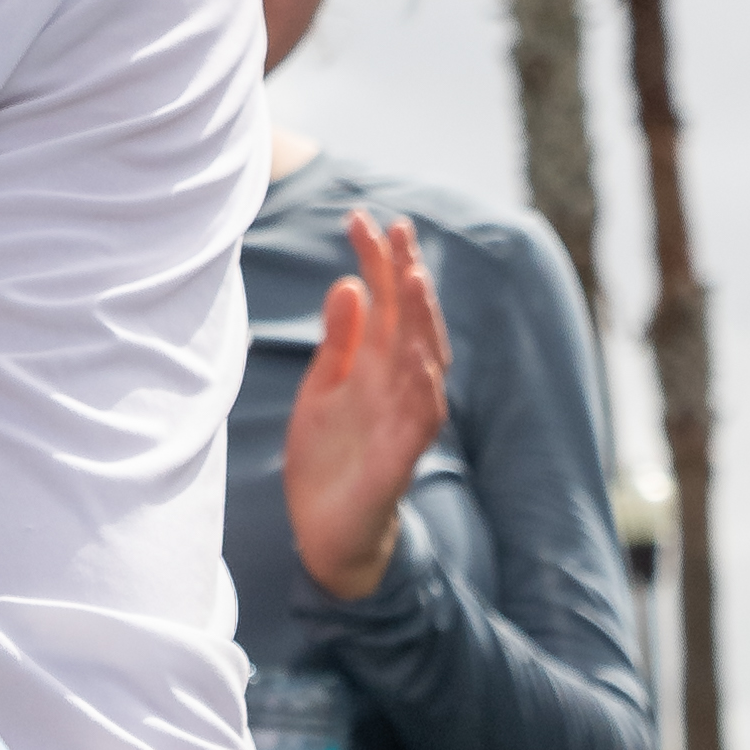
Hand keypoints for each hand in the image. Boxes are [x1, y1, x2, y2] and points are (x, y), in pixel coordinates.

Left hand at [286, 211, 450, 602]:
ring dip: (423, 322)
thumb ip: (340, 342)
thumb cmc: (329, 459)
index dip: (376, 261)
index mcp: (376, 366)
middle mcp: (397, 387)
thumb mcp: (324, 389)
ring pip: (425, 363)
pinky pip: (421, 422)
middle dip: (406, 276)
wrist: (325, 532)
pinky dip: (423, 389)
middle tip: (399, 229)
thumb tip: (348, 283)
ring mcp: (403, 421)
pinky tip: (419, 359)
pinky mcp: (400, 461)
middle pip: (410, 322)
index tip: (360, 218)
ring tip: (414, 278)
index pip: (384, 303)